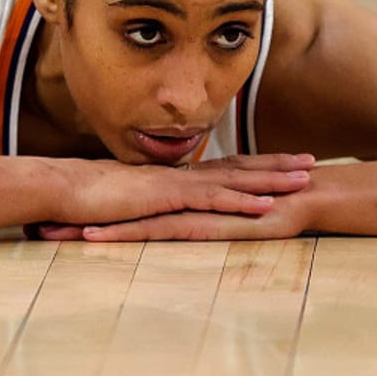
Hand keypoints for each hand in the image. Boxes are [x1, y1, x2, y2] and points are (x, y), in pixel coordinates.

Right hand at [36, 153, 315, 234]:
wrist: (63, 189)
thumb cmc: (89, 198)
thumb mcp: (130, 204)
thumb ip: (151, 205)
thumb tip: (161, 212)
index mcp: (175, 177)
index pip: (225, 168)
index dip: (257, 165)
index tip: (285, 162)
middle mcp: (182, 175)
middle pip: (240, 167)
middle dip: (278, 165)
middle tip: (313, 162)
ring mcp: (178, 184)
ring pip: (235, 179)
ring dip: (272, 179)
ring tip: (306, 180)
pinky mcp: (169, 198)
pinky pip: (213, 200)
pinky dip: (242, 200)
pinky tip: (267, 205)